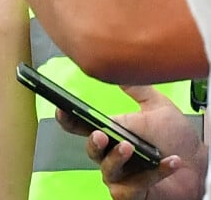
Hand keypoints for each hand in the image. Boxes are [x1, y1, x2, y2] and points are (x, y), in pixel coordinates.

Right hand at [58, 85, 206, 199]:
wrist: (200, 163)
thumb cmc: (177, 138)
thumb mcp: (157, 106)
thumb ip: (138, 90)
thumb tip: (119, 73)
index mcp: (114, 133)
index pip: (85, 127)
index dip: (69, 120)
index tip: (63, 110)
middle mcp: (114, 156)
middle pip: (93, 152)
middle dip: (93, 144)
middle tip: (100, 135)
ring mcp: (124, 178)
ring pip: (109, 173)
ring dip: (117, 159)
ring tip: (131, 147)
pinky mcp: (136, 195)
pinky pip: (134, 188)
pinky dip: (152, 174)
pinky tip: (170, 161)